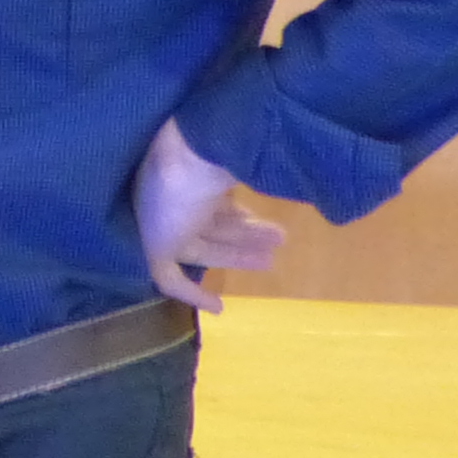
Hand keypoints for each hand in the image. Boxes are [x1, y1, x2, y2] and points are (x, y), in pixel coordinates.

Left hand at [136, 115, 286, 309]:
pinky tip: (218, 308)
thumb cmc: (226, 149)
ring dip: (237, 254)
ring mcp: (163, 220)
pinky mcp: (155, 245)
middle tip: (280, 238)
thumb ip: (265, 163)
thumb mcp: (250, 155)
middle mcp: (175, 193)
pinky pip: (168, 277)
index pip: (213, 195)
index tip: (258, 216)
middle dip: (244, 232)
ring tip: (272, 258)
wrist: (191, 153)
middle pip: (211, 222)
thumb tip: (302, 160)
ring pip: (201, 246)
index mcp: (192, 169)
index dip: (237, 209)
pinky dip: (191, 293)